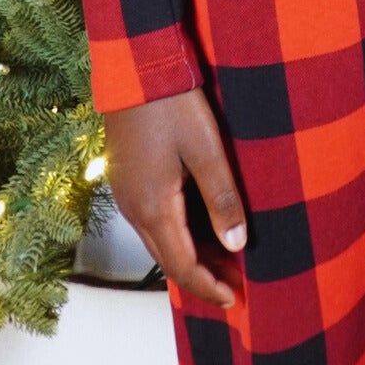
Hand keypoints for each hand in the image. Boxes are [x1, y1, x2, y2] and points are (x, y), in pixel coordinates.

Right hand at [104, 87, 249, 308]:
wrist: (134, 65)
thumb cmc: (171, 103)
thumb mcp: (207, 150)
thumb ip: (223, 199)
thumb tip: (237, 246)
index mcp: (153, 207)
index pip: (182, 266)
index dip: (208, 287)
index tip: (235, 299)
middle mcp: (134, 208)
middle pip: (169, 259)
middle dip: (203, 276)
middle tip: (237, 285)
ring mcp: (127, 194)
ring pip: (160, 240)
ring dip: (191, 254)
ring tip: (227, 258)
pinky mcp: (128, 178)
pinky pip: (154, 220)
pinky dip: (179, 233)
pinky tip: (201, 226)